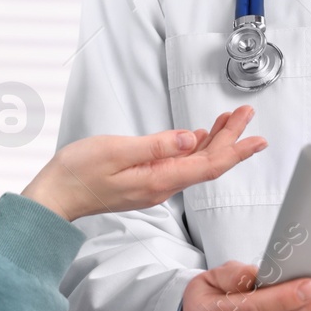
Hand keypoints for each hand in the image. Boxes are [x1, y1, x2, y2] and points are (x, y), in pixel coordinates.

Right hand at [22, 105, 266, 220]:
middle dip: (231, 138)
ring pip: (195, 163)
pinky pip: (180, 164)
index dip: (236, 150)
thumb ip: (156, 144)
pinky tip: (200, 136)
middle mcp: (162, 186)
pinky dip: (195, 147)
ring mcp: (154, 185)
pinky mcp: (145, 181)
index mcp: (158, 179)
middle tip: (246, 114)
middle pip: (207, 163)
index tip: (256, 136)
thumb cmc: (77, 173)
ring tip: (231, 119)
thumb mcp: (116, 150)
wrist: (54, 196)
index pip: (209, 165)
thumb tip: (192, 138)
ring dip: (216, 141)